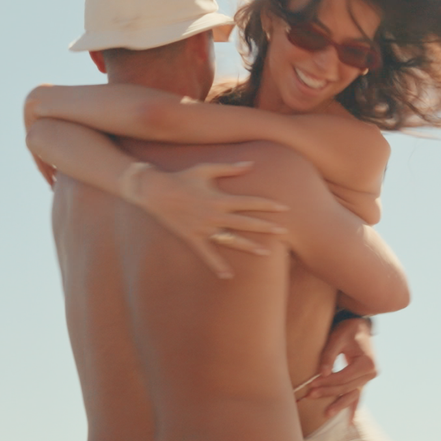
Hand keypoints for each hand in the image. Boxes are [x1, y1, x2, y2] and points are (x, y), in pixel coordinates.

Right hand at [131, 161, 287, 278]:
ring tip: (266, 253)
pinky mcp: (193, 237)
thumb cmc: (182, 177)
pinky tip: (228, 277)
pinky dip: (217, 266)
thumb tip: (250, 164)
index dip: (268, 205)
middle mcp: (214, 215)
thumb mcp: (205, 169)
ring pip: (231, 240)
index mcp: (220, 198)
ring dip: (249, 246)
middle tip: (285, 232)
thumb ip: (229, 168)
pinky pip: (207, 254)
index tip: (284, 208)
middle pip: (246, 223)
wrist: (156, 191)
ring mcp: (204, 228)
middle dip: (266, 227)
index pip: (250, 202)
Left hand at [298, 315, 377, 414]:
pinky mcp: (364, 381)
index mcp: (367, 363)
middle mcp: (371, 373)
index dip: (327, 382)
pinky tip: (349, 421)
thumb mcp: (337, 338)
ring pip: (352, 395)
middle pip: (346, 387)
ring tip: (326, 414)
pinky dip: (352, 407)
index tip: (312, 384)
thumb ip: (329, 355)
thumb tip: (322, 374)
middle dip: (328, 392)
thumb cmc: (347, 330)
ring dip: (339, 404)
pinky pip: (357, 396)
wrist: (360, 326)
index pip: (343, 377)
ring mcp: (369, 379)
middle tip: (310, 395)